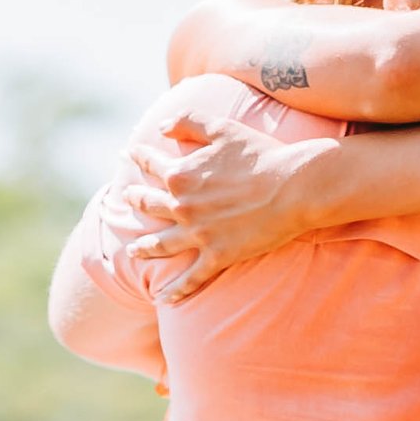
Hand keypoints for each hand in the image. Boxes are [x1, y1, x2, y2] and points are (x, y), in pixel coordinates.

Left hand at [108, 88, 345, 300]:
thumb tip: (162, 126)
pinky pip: (191, 278)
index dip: (139, 157)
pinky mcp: (218, 257)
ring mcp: (198, 235)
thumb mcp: (221, 127)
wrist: (293, 188)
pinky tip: (163, 299)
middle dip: (135, 200)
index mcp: (180, 174)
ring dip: (144, 248)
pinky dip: (176, 291)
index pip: (151, 164)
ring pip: (160, 245)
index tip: (129, 154)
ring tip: (134, 251)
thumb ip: (188, 121)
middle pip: (149, 205)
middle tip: (126, 199)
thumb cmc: (260, 154)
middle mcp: (182, 207)